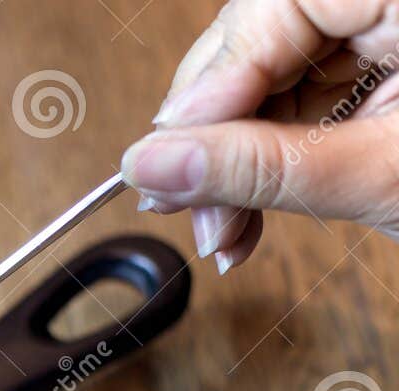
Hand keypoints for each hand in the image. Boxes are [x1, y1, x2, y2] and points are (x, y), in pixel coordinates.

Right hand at [120, 0, 398, 273]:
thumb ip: (265, 167)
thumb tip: (152, 165)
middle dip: (215, 134)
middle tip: (180, 199)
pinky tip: (246, 215)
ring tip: (220, 232)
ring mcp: (380, 31)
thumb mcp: (384, 178)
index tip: (172, 153)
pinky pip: (297, 102)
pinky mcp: (375, 69)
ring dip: (233, 165)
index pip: (275, 6)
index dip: (213, 82)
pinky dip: (268, 163)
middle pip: (259, 40)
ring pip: (266, 79)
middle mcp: (383, 1)